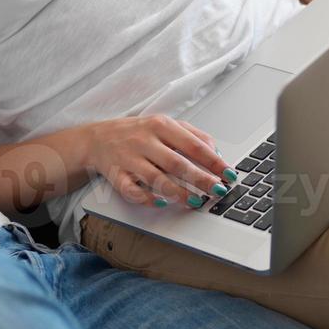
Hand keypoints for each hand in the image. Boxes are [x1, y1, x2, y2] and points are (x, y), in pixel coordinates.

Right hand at [77, 114, 235, 207]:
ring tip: (196, 201)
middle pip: (177, 163)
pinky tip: (162, 203)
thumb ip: (192, 135)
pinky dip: (147, 199)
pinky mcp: (116, 175)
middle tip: (218, 191)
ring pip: (156, 179)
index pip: (193, 145)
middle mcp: (145, 141)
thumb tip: (216, 153)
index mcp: (161, 125)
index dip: (214, 161)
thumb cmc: (138, 133)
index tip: (229, 174)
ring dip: (178, 192)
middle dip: (200, 179)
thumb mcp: (165, 125)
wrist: (98, 138)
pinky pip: (131, 190)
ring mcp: (129, 159)